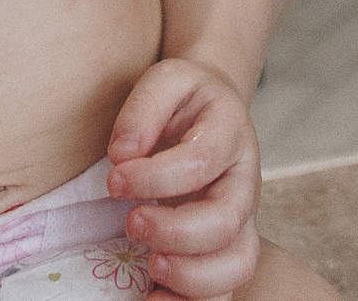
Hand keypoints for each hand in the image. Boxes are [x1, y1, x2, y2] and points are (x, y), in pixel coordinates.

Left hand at [107, 58, 263, 300]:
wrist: (213, 114)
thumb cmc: (186, 101)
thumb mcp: (167, 79)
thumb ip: (144, 107)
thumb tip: (123, 154)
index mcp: (230, 135)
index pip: (200, 162)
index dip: (156, 177)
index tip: (114, 178)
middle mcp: (242, 183)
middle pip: (224, 222)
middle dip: (174, 231)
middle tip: (131, 222)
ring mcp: (239, 221)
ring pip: (236, 265)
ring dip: (191, 276)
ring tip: (151, 267)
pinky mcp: (226, 250)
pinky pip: (224, 291)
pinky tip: (155, 298)